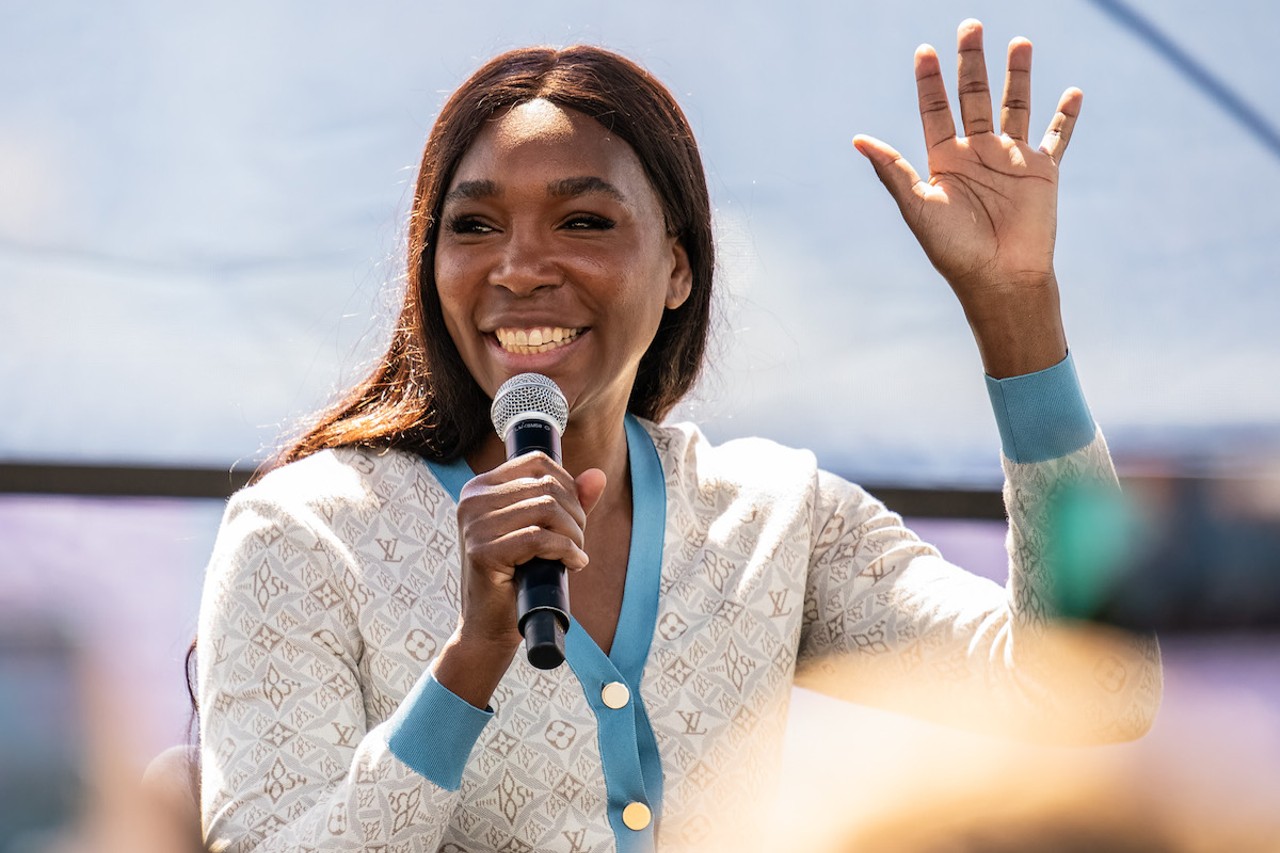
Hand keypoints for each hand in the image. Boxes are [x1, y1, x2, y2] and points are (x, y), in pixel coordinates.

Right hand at [432, 454, 604, 706]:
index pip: (537, 461)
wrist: (490, 628)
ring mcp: (474, 525)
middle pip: (547, 485)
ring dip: (573, 534)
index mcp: (480, 487)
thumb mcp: (544, 531)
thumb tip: (598, 476)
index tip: (574, 516)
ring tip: (575, 555)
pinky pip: (540, 538)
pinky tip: (573, 564)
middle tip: (577, 543)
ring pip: (546, 509)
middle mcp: (472, 500)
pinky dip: (566, 550)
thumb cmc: (518, 577)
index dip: (568, 484)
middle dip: (576, 514)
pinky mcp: (483, 551)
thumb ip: (569, 502)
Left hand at [854, 19, 1079, 375]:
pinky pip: (1057, 137)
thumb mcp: (919, 207)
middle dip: (972, 62)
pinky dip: (1066, 116)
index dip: (930, 81)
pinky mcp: (1042, 171)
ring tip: (1019, 41)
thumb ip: (893, 171)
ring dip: (1017, 75)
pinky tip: (1072, 91)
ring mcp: (1011, 159)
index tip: (924, 50)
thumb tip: (858, 139)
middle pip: (974, 96)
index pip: (935, 110)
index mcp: (944, 160)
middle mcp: (976, 153)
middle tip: (970, 25)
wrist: (999, 278)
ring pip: (1015, 105)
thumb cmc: (954, 249)